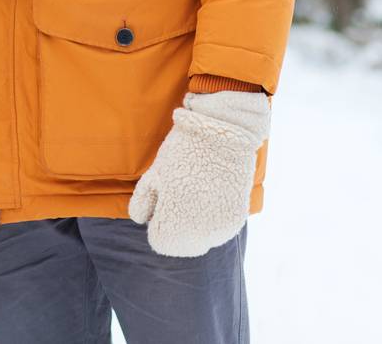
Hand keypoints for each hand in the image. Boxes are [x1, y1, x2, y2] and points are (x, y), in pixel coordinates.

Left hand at [129, 91, 269, 256]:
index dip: (157, 225)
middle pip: (183, 247)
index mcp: (177, 223)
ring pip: (203, 241)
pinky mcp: (239, 219)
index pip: (161, 244)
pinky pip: (220, 231)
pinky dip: (212, 221)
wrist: (224, 134)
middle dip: (175, 231)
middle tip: (175, 202)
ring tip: (194, 195)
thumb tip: (142, 221)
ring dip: (195, 227)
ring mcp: (224, 227)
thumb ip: (143, 204)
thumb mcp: (153, 176)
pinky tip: (209, 196)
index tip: (160, 206)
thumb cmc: (181, 153)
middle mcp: (203, 233)